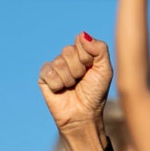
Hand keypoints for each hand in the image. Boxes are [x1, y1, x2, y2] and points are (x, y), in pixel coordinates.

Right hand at [39, 33, 114, 150]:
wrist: (83, 115)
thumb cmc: (95, 94)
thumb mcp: (105, 70)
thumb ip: (100, 49)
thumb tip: (82, 35)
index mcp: (83, 53)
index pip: (81, 41)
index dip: (87, 57)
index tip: (91, 69)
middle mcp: (68, 57)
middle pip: (68, 51)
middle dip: (78, 69)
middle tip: (81, 81)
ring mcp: (55, 66)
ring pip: (59, 63)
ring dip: (69, 79)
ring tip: (72, 87)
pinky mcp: (44, 77)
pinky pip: (48, 72)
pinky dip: (57, 84)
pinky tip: (61, 90)